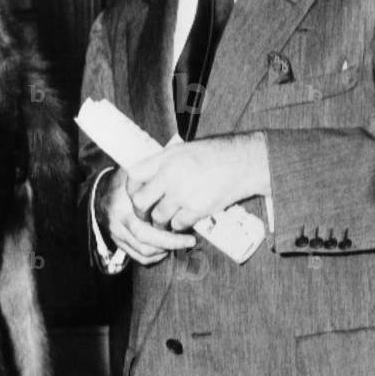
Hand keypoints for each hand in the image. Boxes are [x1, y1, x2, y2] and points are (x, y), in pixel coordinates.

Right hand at [97, 166, 195, 265]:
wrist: (98, 192)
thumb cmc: (123, 181)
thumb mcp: (136, 176)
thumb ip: (152, 182)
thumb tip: (180, 188)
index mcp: (122, 208)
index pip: (145, 231)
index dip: (169, 236)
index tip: (189, 232)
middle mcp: (118, 225)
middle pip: (146, 244)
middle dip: (171, 244)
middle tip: (190, 241)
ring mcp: (117, 235)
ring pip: (144, 253)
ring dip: (164, 250)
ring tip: (181, 242)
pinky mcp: (119, 242)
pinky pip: (138, 256)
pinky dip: (154, 256)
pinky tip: (166, 249)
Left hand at [126, 133, 269, 230]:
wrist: (243, 163)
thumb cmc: (215, 154)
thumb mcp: (183, 149)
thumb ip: (163, 162)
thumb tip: (148, 175)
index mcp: (164, 159)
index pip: (133, 176)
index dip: (131, 188)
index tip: (136, 194)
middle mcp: (169, 177)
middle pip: (139, 202)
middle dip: (141, 212)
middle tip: (146, 215)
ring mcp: (182, 195)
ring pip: (158, 218)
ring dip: (161, 222)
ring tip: (167, 220)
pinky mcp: (196, 210)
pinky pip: (178, 225)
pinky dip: (180, 226)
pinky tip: (185, 220)